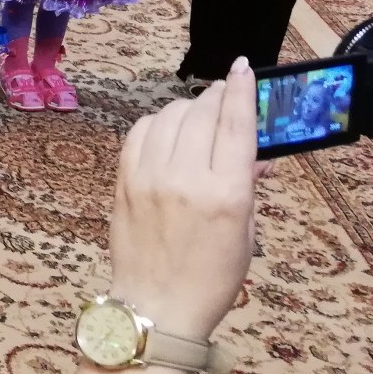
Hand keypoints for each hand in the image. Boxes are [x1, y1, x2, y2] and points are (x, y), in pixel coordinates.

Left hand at [108, 59, 257, 341]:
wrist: (156, 306)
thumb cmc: (210, 277)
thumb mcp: (244, 232)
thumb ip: (245, 186)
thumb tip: (250, 153)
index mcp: (223, 193)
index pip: (233, 125)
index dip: (239, 90)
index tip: (242, 68)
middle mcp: (183, 178)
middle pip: (199, 114)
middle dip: (214, 98)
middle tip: (222, 96)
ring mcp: (147, 178)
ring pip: (167, 118)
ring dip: (185, 109)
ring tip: (196, 117)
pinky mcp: (122, 182)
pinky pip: (137, 134)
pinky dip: (154, 124)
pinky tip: (165, 130)